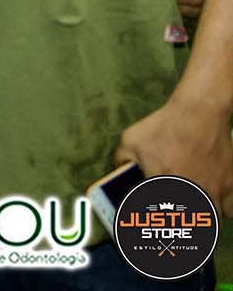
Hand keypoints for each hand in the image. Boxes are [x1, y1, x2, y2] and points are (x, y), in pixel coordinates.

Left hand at [116, 96, 232, 216]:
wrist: (199, 112)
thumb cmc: (163, 126)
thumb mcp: (132, 140)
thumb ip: (121, 161)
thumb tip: (117, 174)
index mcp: (163, 186)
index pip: (158, 218)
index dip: (152, 225)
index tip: (148, 226)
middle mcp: (191, 193)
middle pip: (189, 226)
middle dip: (179, 228)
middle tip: (172, 223)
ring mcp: (213, 191)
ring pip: (210, 221)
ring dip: (200, 222)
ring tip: (190, 217)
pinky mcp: (230, 185)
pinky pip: (229, 210)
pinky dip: (222, 210)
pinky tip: (212, 204)